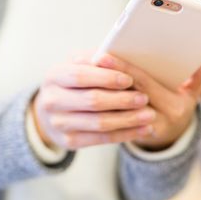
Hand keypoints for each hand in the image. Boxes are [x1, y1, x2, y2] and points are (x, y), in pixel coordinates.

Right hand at [30, 53, 155, 149]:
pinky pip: (102, 139)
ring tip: (149, 115)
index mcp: (54, 76)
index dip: (106, 78)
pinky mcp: (69, 141)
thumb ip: (95, 59)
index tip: (129, 79)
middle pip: (92, 101)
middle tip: (144, 98)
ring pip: (100, 123)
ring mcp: (58, 124)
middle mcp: (51, 101)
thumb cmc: (75, 80)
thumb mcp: (79, 64)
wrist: (54, 110)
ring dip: (128, 120)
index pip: (81, 76)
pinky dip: (126, 134)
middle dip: (122, 100)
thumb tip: (111, 57)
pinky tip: (143, 129)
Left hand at [96, 54, 200, 150]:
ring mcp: (142, 131)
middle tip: (88, 60)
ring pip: (115, 111)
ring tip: (82, 74)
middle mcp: (158, 120)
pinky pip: (111, 123)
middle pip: (126, 95)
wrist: (170, 136)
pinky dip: (99, 107)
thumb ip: (198, 76)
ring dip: (99, 92)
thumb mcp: (192, 93)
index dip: (123, 68)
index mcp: (173, 106)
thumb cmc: (179, 105)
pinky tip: (86, 92)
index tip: (105, 54)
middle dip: (107, 76)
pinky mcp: (128, 136)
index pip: (144, 83)